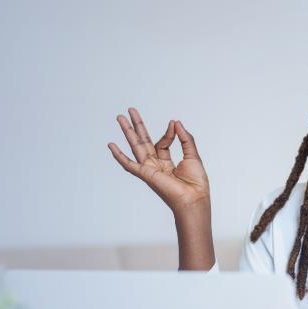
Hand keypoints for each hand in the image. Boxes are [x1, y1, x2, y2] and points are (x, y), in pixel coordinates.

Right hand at [108, 108, 214, 270]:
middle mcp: (156, 165)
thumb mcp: (193, 156)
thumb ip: (185, 138)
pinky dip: (119, 155)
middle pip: (144, 141)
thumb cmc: (196, 183)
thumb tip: (177, 122)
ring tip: (120, 117)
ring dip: (128, 132)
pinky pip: (129, 164)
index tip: (174, 124)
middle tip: (130, 110)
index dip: (169, 132)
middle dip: (137, 126)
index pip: (164, 142)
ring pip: (135, 147)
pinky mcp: (146, 174)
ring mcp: (149, 169)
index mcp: (167, 163)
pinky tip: (111, 145)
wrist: (194, 198)